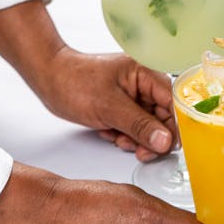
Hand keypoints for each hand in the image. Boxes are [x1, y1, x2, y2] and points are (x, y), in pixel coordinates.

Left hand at [0, 0, 175, 160]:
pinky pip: (133, 127)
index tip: (168, 146)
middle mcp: (142, 83)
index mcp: (145, 73)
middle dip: (151, 137)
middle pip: (163, 117)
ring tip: (118, 138)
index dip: (174, 126)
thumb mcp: (109, 107)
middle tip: (140, 150)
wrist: (49, 80)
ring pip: (148, 126)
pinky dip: (124, 135)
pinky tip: (109, 133)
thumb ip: (140, 125)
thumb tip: (166, 141)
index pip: (174, 102)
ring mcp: (132, 96)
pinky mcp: (121, 107)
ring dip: (136, 138)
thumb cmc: (75, 83)